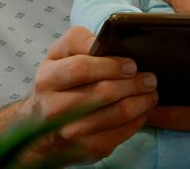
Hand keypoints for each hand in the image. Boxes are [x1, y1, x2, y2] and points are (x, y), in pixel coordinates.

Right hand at [23, 26, 158, 162]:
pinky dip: (136, 121)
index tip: (132, 65)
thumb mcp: (58, 55)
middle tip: (150, 79)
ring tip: (151, 94)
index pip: (82, 68)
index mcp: (48, 79)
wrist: (39, 127)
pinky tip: (140, 112)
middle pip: (104, 93)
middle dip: (134, 84)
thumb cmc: (56, 83)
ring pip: (116, 115)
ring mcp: (70, 132)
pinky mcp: (85, 149)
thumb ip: (78, 40)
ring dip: (141, 103)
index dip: (111, 65)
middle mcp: (54, 108)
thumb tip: (102, 41)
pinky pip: (120, 134)